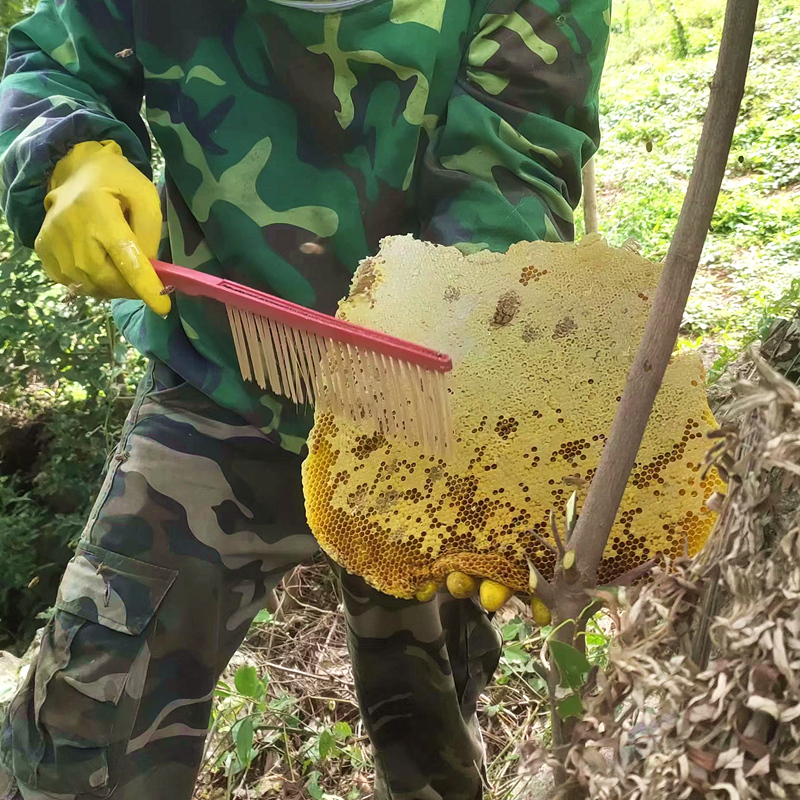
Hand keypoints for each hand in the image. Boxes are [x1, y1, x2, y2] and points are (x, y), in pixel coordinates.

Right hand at [35, 140, 169, 314]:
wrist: (76, 171)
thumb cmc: (118, 182)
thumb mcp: (146, 198)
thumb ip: (150, 235)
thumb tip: (148, 271)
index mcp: (99, 209)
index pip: (125, 257)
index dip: (144, 286)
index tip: (162, 308)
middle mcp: (70, 227)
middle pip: (105, 278)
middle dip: (130, 289)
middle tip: (144, 283)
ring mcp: (52, 240)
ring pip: (89, 285)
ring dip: (112, 287)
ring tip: (122, 271)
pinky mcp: (43, 249)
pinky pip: (72, 282)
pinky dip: (91, 283)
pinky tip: (99, 265)